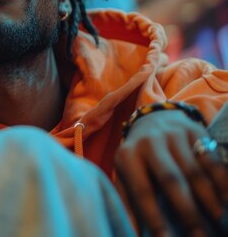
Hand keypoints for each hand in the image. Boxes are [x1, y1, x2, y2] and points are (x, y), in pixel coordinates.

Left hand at [115, 109, 227, 236]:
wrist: (154, 120)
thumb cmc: (139, 159)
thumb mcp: (126, 175)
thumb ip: (129, 202)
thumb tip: (135, 234)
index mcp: (127, 155)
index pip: (142, 191)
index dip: (154, 218)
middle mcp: (149, 142)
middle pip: (172, 181)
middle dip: (188, 213)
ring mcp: (173, 135)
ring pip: (195, 172)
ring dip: (210, 201)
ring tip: (219, 223)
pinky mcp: (195, 131)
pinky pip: (212, 161)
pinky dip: (222, 183)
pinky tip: (227, 201)